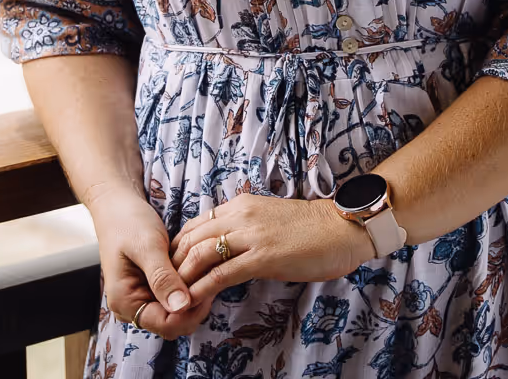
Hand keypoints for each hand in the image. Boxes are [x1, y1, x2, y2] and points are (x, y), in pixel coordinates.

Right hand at [90, 188, 192, 340]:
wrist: (117, 206)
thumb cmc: (128, 222)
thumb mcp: (147, 246)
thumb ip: (162, 277)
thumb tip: (181, 306)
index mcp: (125, 302)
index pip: (166, 326)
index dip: (191, 311)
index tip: (207, 285)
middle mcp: (132, 307)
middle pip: (174, 322)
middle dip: (194, 303)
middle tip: (208, 273)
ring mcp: (142, 299)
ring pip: (177, 311)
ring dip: (193, 294)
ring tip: (202, 268)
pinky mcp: (151, 289)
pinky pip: (175, 297)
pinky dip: (188, 285)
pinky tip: (195, 267)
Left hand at [165, 193, 373, 333]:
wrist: (343, 228)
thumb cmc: (312, 229)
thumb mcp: (269, 220)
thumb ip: (245, 229)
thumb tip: (226, 248)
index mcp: (241, 204)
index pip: (195, 224)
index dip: (178, 248)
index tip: (172, 270)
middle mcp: (241, 215)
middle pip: (190, 239)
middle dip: (171, 266)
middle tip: (164, 289)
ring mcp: (251, 235)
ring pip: (199, 255)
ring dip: (181, 280)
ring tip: (172, 300)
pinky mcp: (262, 257)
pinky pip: (221, 274)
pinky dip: (201, 290)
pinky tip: (192, 302)